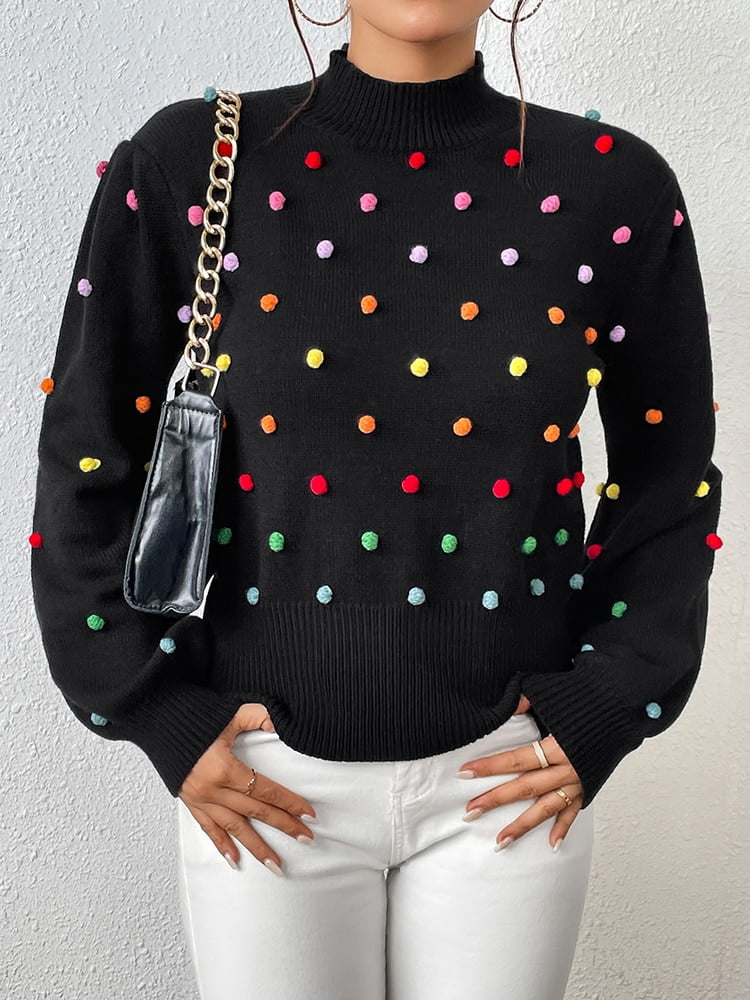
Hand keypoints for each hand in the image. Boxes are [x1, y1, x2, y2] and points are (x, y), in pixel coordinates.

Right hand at [178, 702, 317, 874]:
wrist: (156, 717)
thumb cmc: (193, 714)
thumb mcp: (231, 712)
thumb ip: (260, 717)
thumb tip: (281, 724)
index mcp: (225, 769)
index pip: (265, 791)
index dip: (289, 803)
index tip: (309, 815)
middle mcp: (212, 789)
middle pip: (255, 812)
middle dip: (283, 826)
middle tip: (306, 839)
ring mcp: (200, 798)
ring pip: (234, 828)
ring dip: (256, 847)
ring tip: (276, 864)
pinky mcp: (189, 800)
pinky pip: (208, 827)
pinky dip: (222, 844)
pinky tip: (234, 859)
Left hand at [457, 694, 582, 850]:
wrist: (622, 705)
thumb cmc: (585, 698)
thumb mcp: (552, 694)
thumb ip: (526, 701)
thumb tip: (505, 705)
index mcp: (557, 746)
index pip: (516, 759)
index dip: (490, 766)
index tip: (465, 772)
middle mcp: (568, 768)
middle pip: (526, 787)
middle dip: (496, 800)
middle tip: (470, 811)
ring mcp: (579, 781)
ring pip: (546, 808)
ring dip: (522, 826)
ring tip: (499, 841)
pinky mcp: (588, 787)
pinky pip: (574, 811)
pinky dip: (563, 828)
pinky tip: (551, 845)